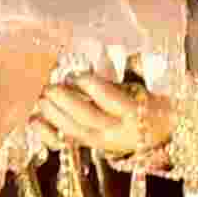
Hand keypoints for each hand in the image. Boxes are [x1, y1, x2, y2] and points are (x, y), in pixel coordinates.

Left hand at [24, 67, 195, 165]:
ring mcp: (101, 141)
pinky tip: (34, 121)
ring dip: (54, 116)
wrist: (163, 134)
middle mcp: (117, 131)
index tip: (78, 74)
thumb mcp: (154, 85)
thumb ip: (138, 69)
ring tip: (41, 98)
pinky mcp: (90, 145)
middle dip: (67, 102)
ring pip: (75, 132)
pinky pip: (66, 143)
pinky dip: (48, 134)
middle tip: (50, 87)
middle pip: (88, 118)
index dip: (93, 87)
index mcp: (136, 113)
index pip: (112, 101)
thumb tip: (126, 51)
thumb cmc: (156, 102)